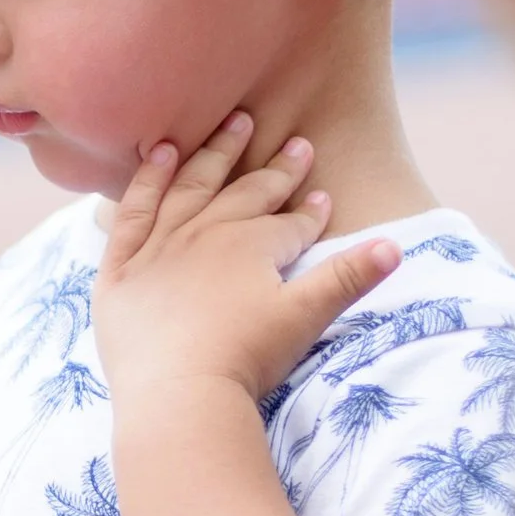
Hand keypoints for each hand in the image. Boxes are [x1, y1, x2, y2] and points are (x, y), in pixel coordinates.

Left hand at [92, 111, 398, 406]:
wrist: (178, 391)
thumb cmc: (246, 360)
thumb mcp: (306, 317)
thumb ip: (348, 277)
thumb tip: (393, 246)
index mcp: (253, 246)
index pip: (290, 222)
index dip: (310, 210)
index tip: (323, 194)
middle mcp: (207, 235)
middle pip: (245, 194)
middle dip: (275, 170)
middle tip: (295, 143)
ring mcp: (161, 247)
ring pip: (191, 187)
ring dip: (215, 155)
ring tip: (234, 124)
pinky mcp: (121, 267)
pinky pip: (133, 210)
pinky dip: (147, 179)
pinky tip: (158, 153)